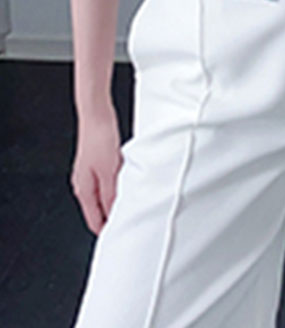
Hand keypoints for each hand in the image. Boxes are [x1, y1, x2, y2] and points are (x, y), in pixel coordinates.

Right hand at [70, 102, 122, 234]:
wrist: (96, 114)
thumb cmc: (100, 139)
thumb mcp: (109, 171)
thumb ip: (111, 194)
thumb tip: (114, 214)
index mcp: (83, 190)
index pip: (94, 221)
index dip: (107, 231)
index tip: (121, 238)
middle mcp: (83, 184)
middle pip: (98, 209)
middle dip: (114, 216)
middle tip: (131, 222)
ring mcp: (89, 173)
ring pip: (104, 195)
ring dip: (117, 200)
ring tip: (133, 203)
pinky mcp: (97, 163)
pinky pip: (107, 182)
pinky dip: (117, 186)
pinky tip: (129, 183)